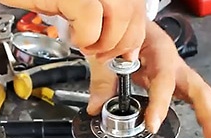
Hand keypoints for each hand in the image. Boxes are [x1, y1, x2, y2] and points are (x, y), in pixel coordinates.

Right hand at [0, 0, 146, 60]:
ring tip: (83, 42)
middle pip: (135, 13)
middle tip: (97, 51)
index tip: (123, 54)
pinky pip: (90, 16)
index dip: (134, 36)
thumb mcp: (79, 13)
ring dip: (101, 40)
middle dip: (119, 43)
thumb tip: (127, 54)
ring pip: (120, 14)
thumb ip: (107, 29)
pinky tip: (71, 34)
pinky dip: (83, 34)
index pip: (139, 10)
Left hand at [86, 21, 210, 137]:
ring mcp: (178, 72)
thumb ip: (104, 79)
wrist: (129, 19)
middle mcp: (174, 63)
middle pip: (197, 88)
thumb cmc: (123, 31)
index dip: (159, 103)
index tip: (152, 124)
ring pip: (202, 95)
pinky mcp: (176, 81)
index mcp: (159, 52)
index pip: (163, 80)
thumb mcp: (109, 51)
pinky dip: (208, 115)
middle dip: (208, 115)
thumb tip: (96, 107)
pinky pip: (195, 98)